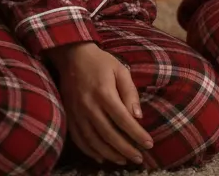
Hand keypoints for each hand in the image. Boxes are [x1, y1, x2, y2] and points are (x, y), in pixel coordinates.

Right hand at [46, 42, 154, 167]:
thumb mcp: (120, 69)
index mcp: (104, 93)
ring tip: (124, 160)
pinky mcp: (69, 117)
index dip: (136, 134)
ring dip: (110, 154)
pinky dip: (91, 152)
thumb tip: (138, 116)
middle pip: (109, 134)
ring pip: (94, 141)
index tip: (149, 144)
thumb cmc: (101, 62)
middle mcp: (89, 106)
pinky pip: (80, 140)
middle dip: (126, 149)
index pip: (123, 119)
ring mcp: (77, 114)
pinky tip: (102, 158)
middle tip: (139, 158)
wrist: (72, 57)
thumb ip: (130, 92)